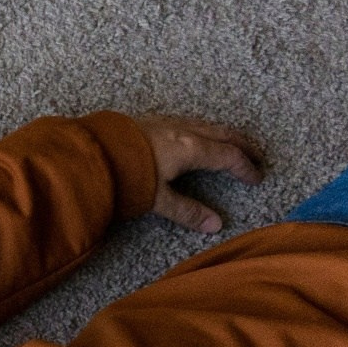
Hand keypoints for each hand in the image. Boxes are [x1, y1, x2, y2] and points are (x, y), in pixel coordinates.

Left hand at [132, 115, 264, 232]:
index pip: (228, 156)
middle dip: (243, 145)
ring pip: (206, 125)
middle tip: (258, 157)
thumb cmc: (124, 176)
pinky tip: (196, 136)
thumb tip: (216, 225)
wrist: (89, 152)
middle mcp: (184, 131)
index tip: (257, 178)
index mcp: (191, 148)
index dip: (245, 168)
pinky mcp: (151, 121)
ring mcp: (167, 123)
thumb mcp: (157, 199)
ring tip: (232, 145)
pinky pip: (189, 122)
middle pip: (223, 134)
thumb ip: (187, 211)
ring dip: (224, 135)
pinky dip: (204, 130)